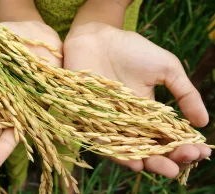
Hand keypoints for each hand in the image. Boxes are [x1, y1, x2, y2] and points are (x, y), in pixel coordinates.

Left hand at [63, 22, 210, 177]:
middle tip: (181, 163)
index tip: (200, 151)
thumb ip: (184, 93)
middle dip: (167, 160)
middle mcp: (130, 122)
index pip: (168, 137)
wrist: (97, 38)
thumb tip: (203, 122)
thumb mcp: (166, 68)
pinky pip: (103, 142)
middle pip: (150, 149)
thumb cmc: (131, 50)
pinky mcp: (89, 121)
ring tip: (165, 168)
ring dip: (148, 162)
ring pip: (129, 150)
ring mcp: (110, 123)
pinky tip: (134, 162)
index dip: (184, 146)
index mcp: (149, 113)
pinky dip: (117, 154)